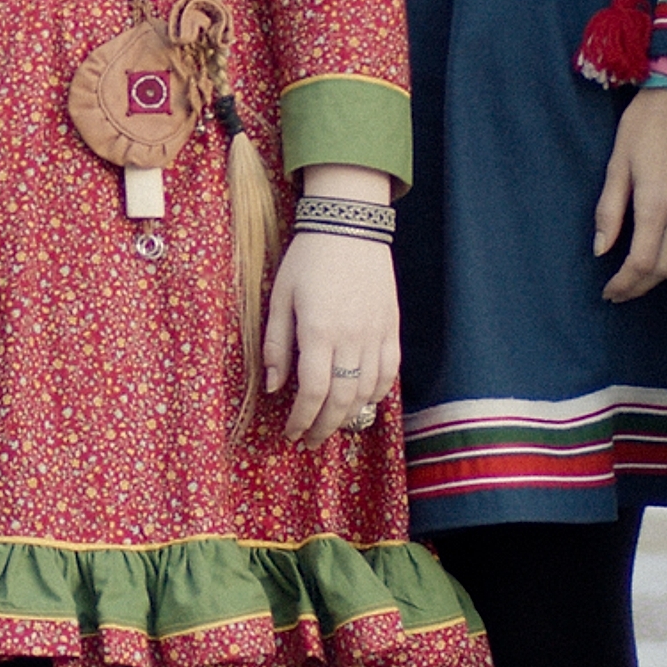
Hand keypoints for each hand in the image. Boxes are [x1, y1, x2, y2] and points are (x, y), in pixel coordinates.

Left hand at [259, 232, 398, 445]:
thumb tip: (274, 386)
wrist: (350, 226)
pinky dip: (376, 394)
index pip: (313, 392)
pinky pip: (389, 372)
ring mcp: (376, 333)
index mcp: (318, 330)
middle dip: (323, 426)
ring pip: (367, 391)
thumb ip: (277, 344)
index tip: (291, 433)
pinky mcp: (392, 327)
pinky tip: (361, 403)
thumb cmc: (307, 259)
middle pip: (342, 400)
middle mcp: (351, 337)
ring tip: (331, 426)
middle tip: (310, 440)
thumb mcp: (279, 297)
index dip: (302, 419)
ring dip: (348, 416)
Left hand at [592, 88, 666, 302]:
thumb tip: (601, 250)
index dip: (625, 284)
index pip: (642, 263)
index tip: (610, 291)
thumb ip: (610, 210)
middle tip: (620, 289)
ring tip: (639, 272)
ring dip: (661, 271)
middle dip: (641, 285)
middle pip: (665, 268)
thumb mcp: (617, 164)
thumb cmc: (645, 125)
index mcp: (657, 204)